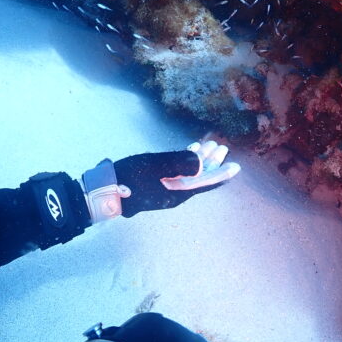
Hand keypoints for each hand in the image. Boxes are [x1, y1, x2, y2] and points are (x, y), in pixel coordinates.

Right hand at [83, 141, 239, 220]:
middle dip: (214, 163)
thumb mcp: (155, 166)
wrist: (103, 192)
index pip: (207, 183)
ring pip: (191, 175)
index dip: (223, 174)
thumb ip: (180, 163)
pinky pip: (179, 174)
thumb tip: (203, 163)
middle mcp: (176, 194)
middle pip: (202, 178)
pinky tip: (187, 152)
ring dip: (202, 161)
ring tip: (211, 146)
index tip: (237, 167)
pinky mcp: (156, 186)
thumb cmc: (128, 178)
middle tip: (223, 148)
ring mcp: (166, 191)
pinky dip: (187, 163)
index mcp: (179, 192)